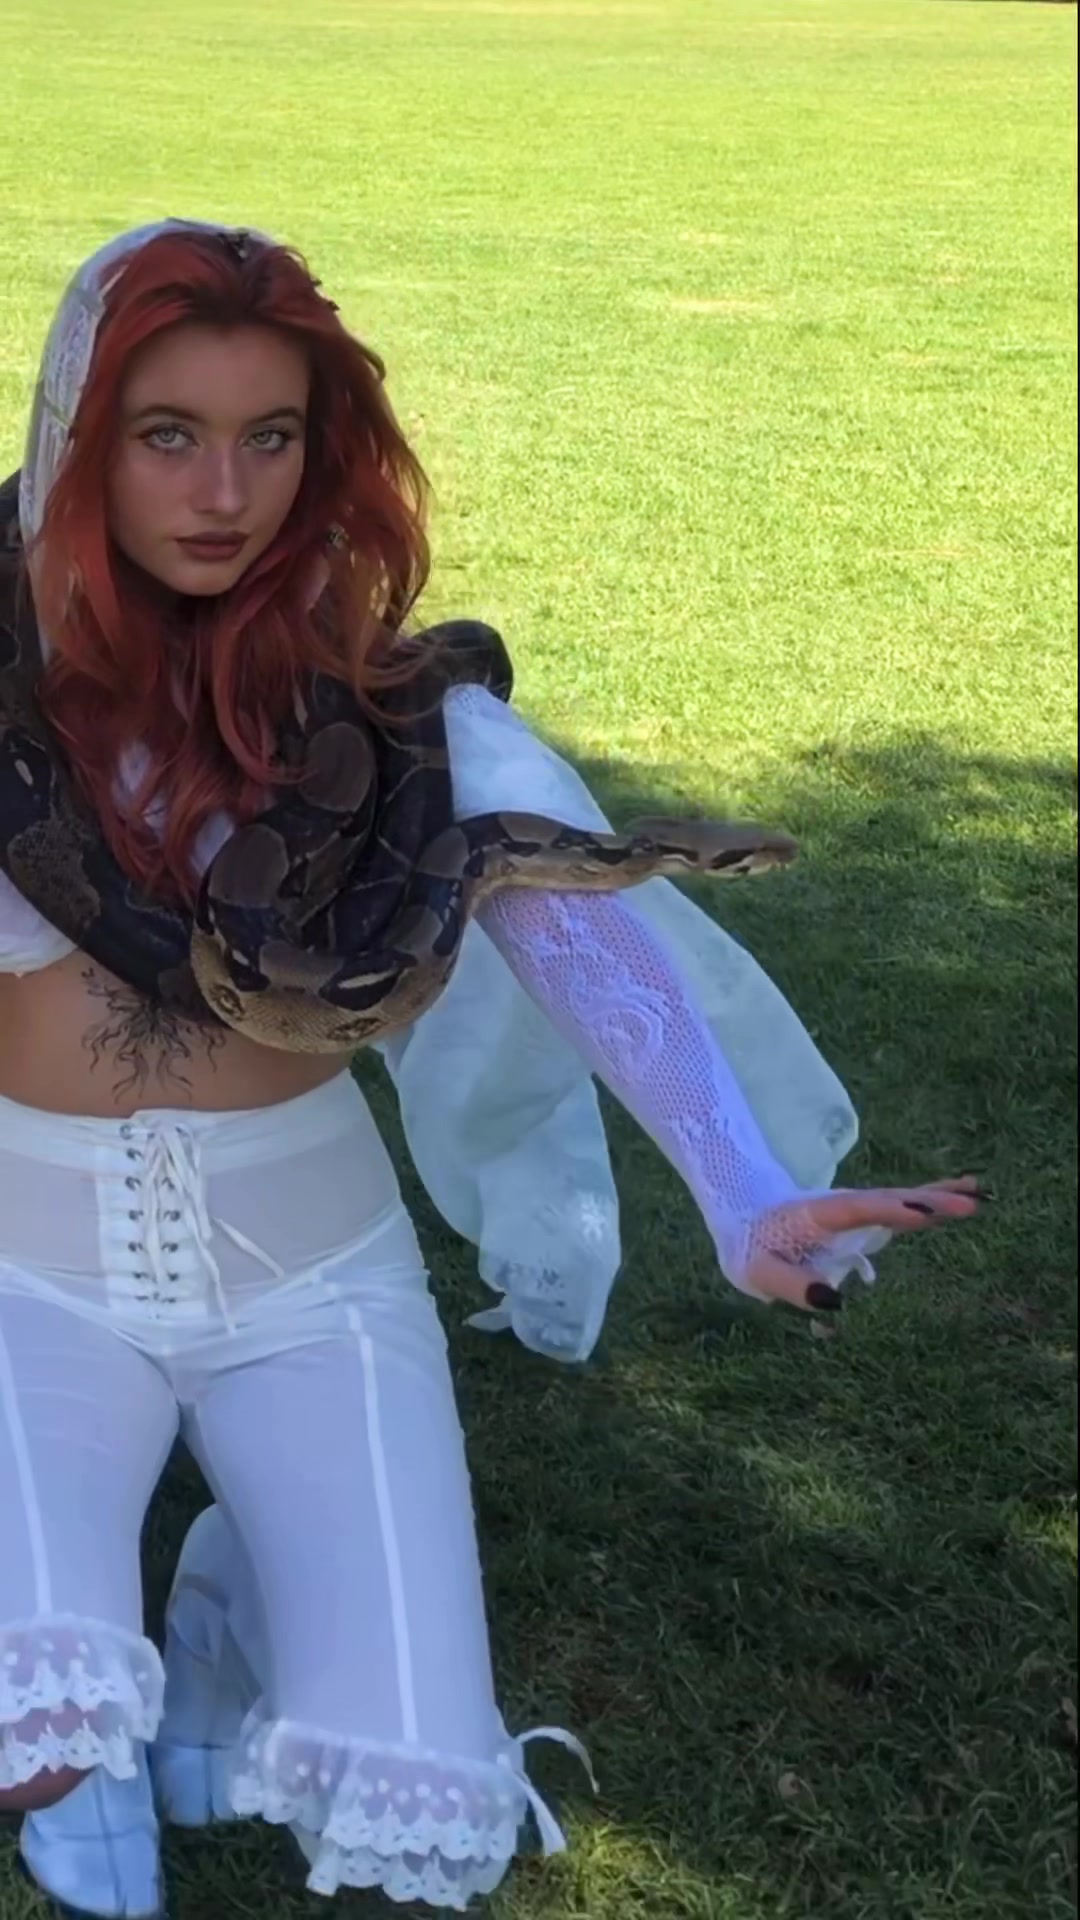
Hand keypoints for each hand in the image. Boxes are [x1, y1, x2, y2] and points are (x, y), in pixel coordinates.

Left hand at [737, 1176, 986, 1311]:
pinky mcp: (867, 1217)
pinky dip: (932, 1202)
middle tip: (968, 1204)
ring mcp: (858, 1209)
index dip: (889, 1209)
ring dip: (939, 1197)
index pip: (858, 1209)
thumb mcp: (759, 1270)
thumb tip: (834, 1303)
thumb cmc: (753, 1247)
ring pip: (902, 1199)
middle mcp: (845, 1206)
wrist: (747, 1217)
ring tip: (977, 1195)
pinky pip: (903, 1208)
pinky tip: (964, 1197)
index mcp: (819, 1214)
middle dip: (928, 1201)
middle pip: (891, 1200)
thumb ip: (791, 1284)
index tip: (922, 1211)